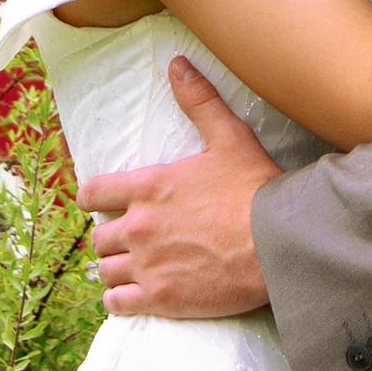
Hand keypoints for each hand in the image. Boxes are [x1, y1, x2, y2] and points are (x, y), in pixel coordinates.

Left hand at [79, 58, 279, 315]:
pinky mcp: (160, 297)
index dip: (94, 200)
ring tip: (133, 270)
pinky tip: (134, 297)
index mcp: (148, 186)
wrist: (279, 244)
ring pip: (105, 272)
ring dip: (116, 270)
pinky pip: (117, 305)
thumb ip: (199, 102)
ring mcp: (147, 264)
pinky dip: (120, 301)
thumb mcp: (229, 137)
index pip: (92, 193)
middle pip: (98, 238)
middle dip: (111, 238)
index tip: (104, 206)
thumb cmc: (255, 190)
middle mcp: (139, 225)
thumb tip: (178, 65)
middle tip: (130, 241)